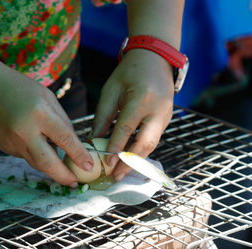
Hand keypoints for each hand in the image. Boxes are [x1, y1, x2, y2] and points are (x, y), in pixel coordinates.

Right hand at [0, 61, 93, 186]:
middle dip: (63, 177)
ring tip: (62, 168)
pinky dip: (35, 154)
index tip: (90, 166)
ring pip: (36, 162)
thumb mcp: (47, 97)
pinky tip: (35, 143)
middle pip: (47, 163)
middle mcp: (24, 132)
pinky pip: (25, 155)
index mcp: (39, 114)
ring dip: (50, 167)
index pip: (65, 139)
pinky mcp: (4, 147)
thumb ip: (61, 121)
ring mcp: (11, 142)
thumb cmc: (18, 87)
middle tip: (75, 183)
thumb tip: (72, 144)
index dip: (79, 155)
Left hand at [92, 49, 173, 180]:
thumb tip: (94, 141)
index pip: (127, 128)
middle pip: (145, 143)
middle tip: (116, 177)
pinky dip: (140, 151)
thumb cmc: (128, 73)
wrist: (155, 59)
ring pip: (151, 145)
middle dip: (129, 163)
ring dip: (136, 161)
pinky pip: (153, 139)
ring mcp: (166, 115)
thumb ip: (103, 117)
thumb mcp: (111, 91)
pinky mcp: (167, 119)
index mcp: (142, 98)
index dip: (115, 147)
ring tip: (121, 173)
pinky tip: (129, 160)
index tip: (106, 163)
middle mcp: (158, 109)